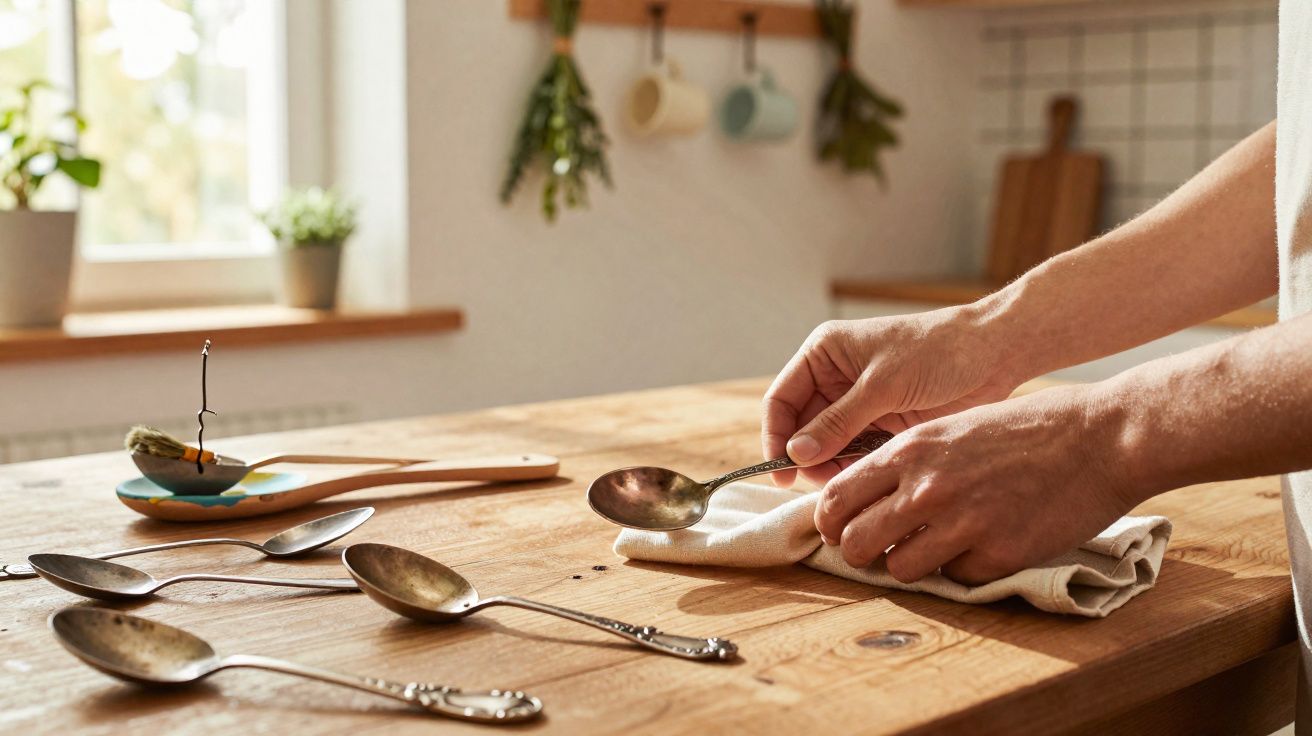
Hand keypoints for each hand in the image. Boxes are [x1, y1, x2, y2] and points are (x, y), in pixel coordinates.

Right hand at [762, 309, 1021, 488]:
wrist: (994, 353)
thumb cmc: (937, 352)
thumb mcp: (882, 386)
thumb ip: (838, 422)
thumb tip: (796, 454)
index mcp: (824, 354)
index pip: (782, 399)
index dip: (776, 436)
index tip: (781, 473)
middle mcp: (834, 378)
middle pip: (801, 427)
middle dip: (807, 457)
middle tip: (821, 486)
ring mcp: (858, 403)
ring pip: (827, 444)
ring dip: (831, 465)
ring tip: (847, 484)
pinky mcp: (882, 423)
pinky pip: (855, 451)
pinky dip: (855, 467)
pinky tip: (865, 478)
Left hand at [813, 384, 1140, 584]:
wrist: (1101, 437)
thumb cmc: (1031, 427)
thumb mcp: (956, 426)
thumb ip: (911, 459)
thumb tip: (873, 493)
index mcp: (910, 450)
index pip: (837, 498)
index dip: (832, 521)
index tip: (840, 529)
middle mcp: (926, 487)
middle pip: (855, 542)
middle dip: (860, 552)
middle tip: (878, 551)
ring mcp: (961, 523)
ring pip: (898, 569)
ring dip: (910, 565)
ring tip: (934, 550)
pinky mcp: (998, 554)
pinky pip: (955, 578)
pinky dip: (963, 570)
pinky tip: (984, 546)